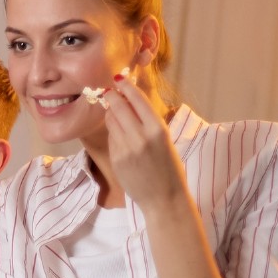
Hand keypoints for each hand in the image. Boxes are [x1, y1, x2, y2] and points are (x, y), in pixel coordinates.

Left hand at [101, 73, 186, 210]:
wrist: (164, 199)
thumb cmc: (169, 168)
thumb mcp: (165, 140)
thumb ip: (148, 122)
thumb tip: (130, 102)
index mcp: (158, 129)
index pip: (138, 100)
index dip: (126, 87)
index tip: (118, 78)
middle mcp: (141, 137)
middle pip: (119, 107)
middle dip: (112, 97)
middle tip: (109, 91)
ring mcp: (126, 149)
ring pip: (112, 122)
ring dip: (112, 114)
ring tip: (118, 115)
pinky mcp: (116, 159)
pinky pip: (111, 138)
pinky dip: (114, 133)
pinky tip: (122, 138)